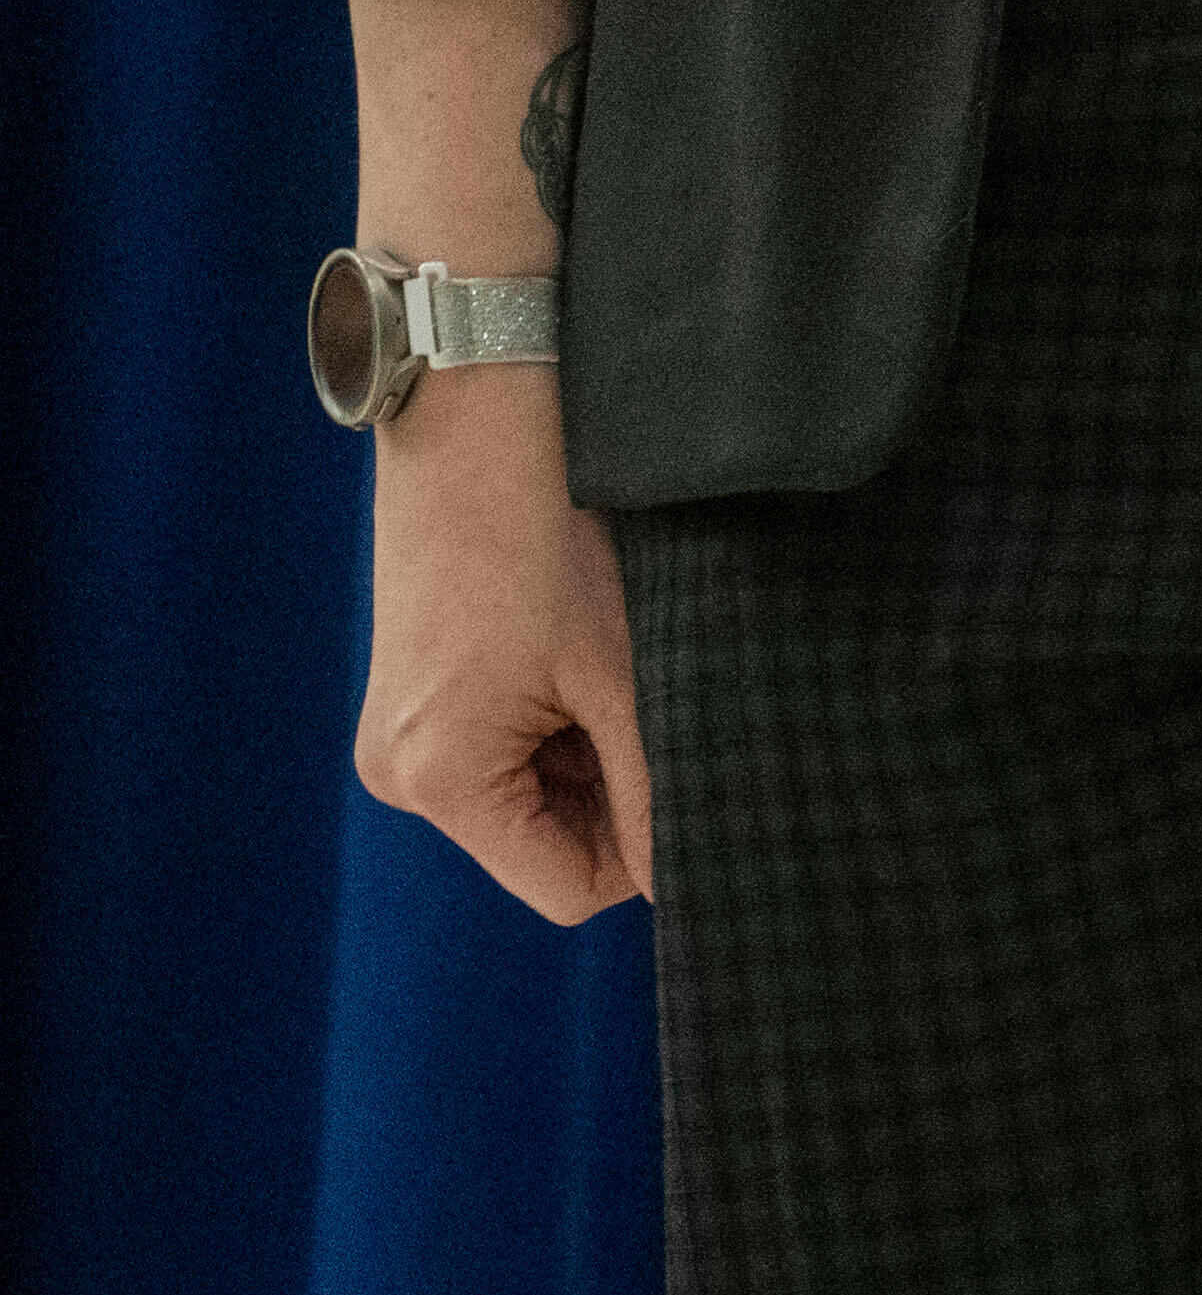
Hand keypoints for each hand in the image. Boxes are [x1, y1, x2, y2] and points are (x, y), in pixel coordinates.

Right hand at [351, 365, 648, 922]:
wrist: (483, 410)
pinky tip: (592, 644)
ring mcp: (404, 729)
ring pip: (540, 789)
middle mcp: (401, 772)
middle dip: (623, 789)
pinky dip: (567, 713)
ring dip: (600, 745)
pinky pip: (513, 742)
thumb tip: (694, 870)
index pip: (568, 885)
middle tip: (668, 695)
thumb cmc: (553, 532)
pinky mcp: (420, 690)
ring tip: (625, 657)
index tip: (707, 776)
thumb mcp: (626, 672)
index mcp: (439, 780)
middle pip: (549, 839)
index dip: (650, 851)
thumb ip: (657, 784)